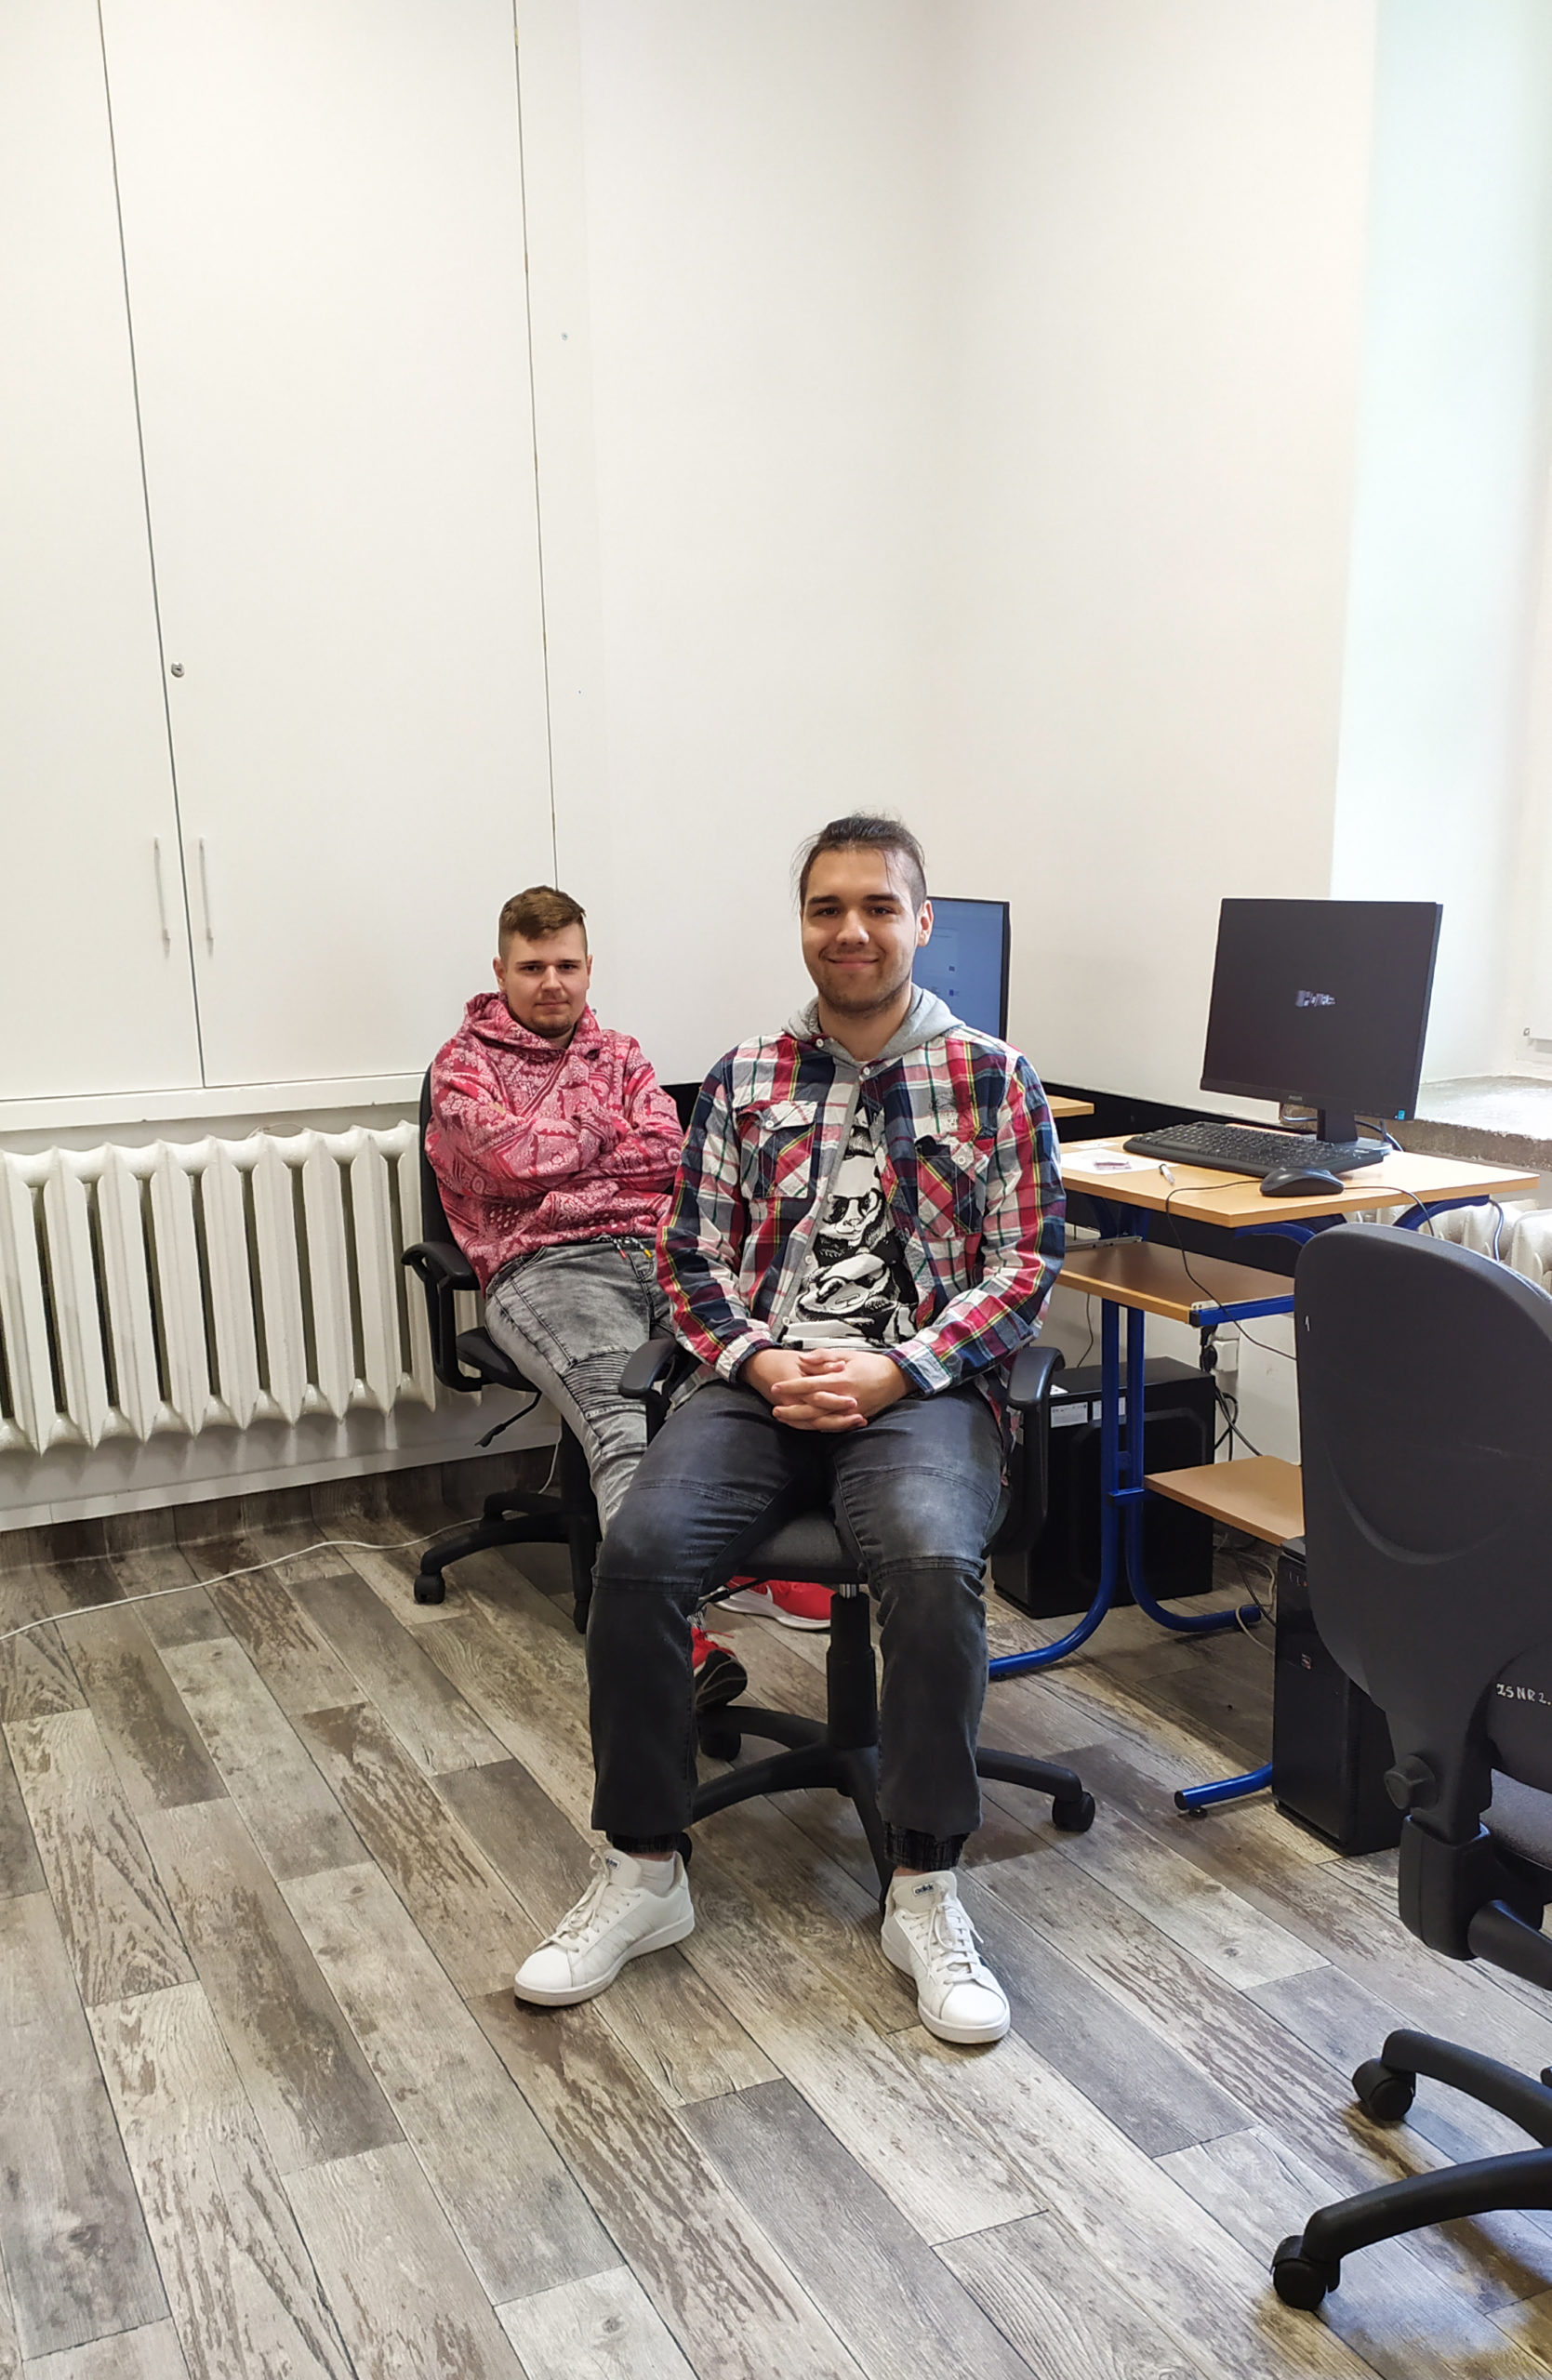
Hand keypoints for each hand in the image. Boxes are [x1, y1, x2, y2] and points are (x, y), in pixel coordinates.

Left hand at [767, 1349, 909, 1432]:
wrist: (897, 1379)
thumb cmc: (872, 1365)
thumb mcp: (847, 1354)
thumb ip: (823, 1356)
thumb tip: (803, 1360)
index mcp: (840, 1380)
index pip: (809, 1385)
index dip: (791, 1386)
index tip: (776, 1386)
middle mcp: (844, 1398)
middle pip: (811, 1408)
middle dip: (791, 1410)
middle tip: (775, 1408)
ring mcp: (850, 1412)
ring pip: (819, 1421)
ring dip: (800, 1421)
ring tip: (785, 1419)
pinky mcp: (855, 1418)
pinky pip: (833, 1426)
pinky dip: (817, 1427)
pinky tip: (805, 1425)